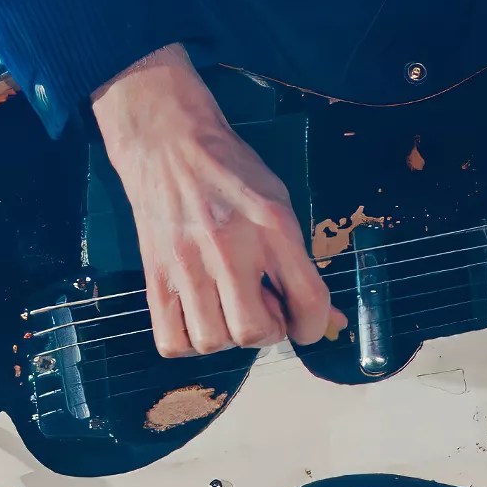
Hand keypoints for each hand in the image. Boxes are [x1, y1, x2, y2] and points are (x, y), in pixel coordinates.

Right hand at [92, 45, 344, 357]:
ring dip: (227, 337)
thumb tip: (332, 322)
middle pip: (254, 332)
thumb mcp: (280, 204)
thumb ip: (302, 264)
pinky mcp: (154, 275)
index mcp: (272, 225)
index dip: (314, 326)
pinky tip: (199, 317)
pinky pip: (171, 341)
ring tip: (228, 308)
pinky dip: (188, 343)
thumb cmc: (230, 172)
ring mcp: (187, 264)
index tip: (307, 325)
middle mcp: (230, 247)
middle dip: (268, 332)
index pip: (308, 299)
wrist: (169, 143)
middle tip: (263, 308)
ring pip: (212, 341)